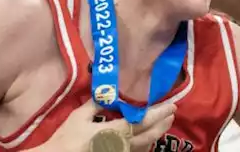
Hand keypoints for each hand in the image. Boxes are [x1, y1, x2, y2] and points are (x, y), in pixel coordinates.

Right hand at [36, 100, 174, 151]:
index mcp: (115, 132)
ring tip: (164, 122)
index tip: (171, 105)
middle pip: (150, 135)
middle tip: (172, 112)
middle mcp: (122, 145)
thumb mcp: (80, 116)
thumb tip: (110, 92)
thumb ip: (98, 104)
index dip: (159, 113)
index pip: (143, 121)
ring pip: (145, 145)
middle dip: (163, 123)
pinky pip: (136, 150)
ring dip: (157, 133)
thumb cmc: (67, 137)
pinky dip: (146, 142)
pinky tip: (148, 136)